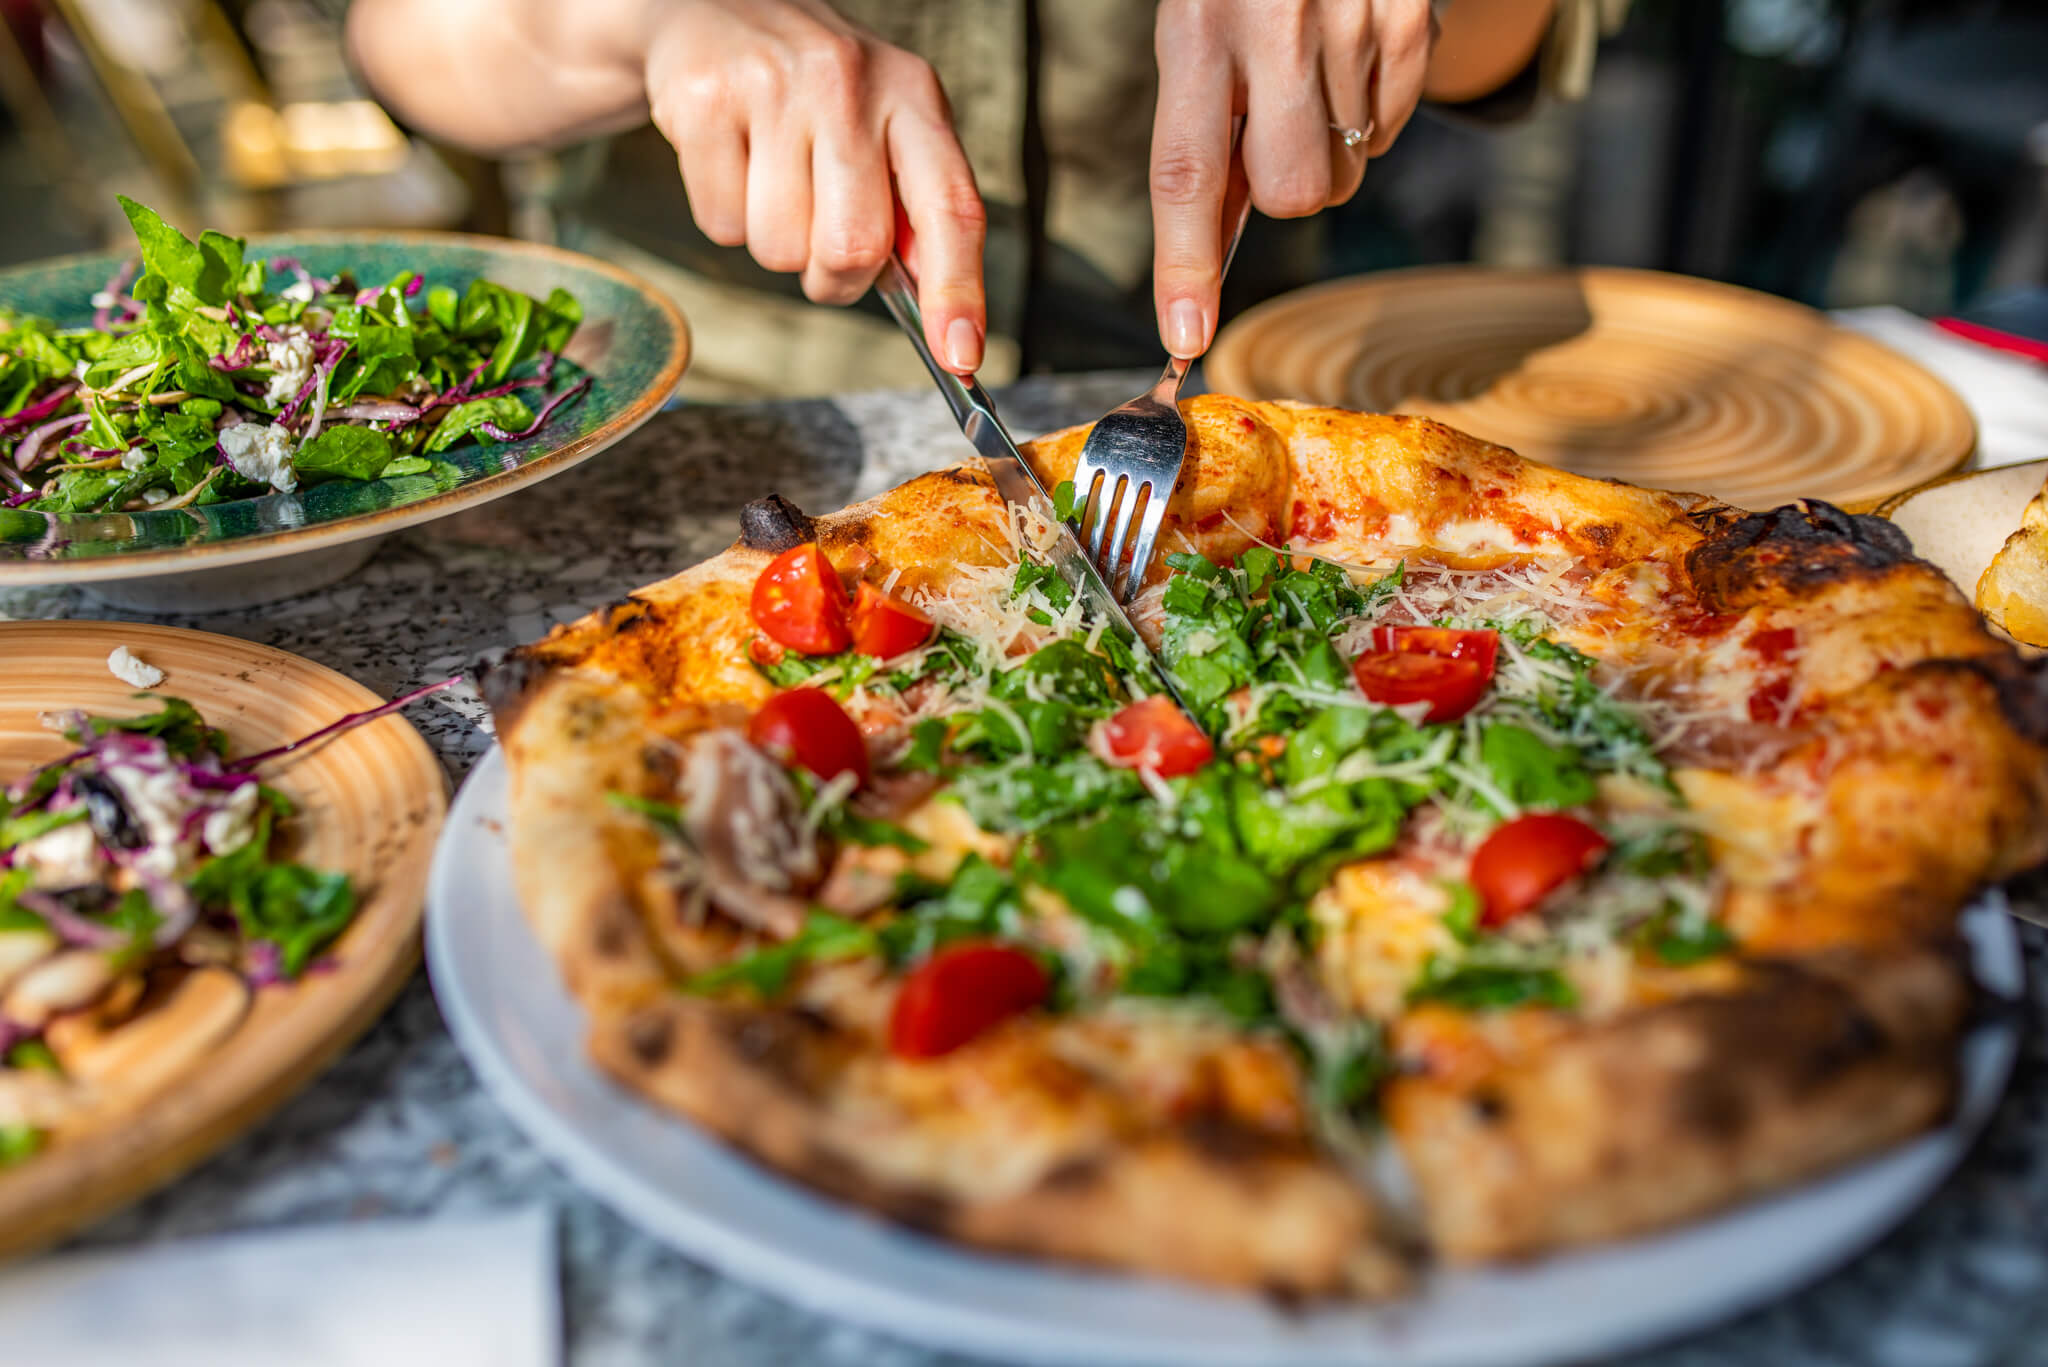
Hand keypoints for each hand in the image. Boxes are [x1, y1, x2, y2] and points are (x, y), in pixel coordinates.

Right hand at [643, 0, 987, 371]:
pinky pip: (723, 224)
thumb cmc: (815, 91)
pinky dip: (727, 217)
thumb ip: (915, 208)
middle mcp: (848, 81)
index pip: (950, 206)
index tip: (959, 355)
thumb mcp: (884, 125)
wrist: (714, 10)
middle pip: (852, 247)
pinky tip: (734, 161)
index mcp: (912, 94)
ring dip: (777, 244)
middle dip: (836, 276)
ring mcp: (773, 86)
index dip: (957, 290)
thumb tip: (944, 319)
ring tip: (773, 179)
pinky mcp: (705, 101)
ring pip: (781, 249)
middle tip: (822, 239)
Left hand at [1150, 0, 1436, 357]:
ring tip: (1308, 74)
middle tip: (1270, 133)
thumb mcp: (1196, 23)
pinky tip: (1347, 62)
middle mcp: (1277, 28)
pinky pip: (1391, 127)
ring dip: (1325, 147)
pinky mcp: (1411, 20)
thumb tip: (1211, 238)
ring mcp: (1355, 24)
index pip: (1187, 173)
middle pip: (1291, 193)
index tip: (1183, 336)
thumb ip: (1202, 123)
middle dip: (1280, 188)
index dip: (1185, 265)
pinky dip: (1369, 116)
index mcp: (1200, 26)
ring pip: (1345, 168)